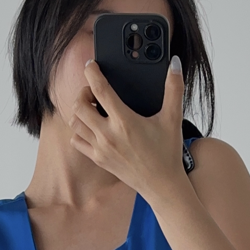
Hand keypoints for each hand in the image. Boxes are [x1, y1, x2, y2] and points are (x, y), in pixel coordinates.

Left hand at [68, 56, 187, 198]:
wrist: (161, 185)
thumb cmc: (167, 153)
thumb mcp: (173, 118)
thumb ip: (174, 88)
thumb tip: (174, 64)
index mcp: (124, 121)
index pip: (100, 90)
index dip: (92, 73)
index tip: (91, 65)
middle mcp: (108, 135)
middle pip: (80, 106)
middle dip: (83, 93)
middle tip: (94, 92)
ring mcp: (100, 149)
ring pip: (75, 123)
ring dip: (79, 111)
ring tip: (92, 108)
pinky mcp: (98, 159)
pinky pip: (77, 141)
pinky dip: (79, 131)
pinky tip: (91, 127)